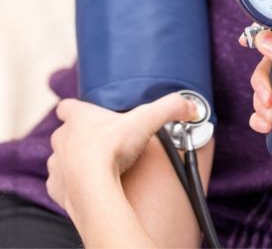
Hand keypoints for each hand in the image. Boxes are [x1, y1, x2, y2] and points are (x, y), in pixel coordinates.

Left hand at [46, 93, 195, 213]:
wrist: (91, 187)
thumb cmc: (112, 148)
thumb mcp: (147, 119)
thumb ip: (171, 108)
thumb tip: (191, 106)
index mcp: (78, 118)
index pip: (69, 106)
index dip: (78, 109)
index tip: (90, 114)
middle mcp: (62, 139)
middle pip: (67, 134)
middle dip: (83, 138)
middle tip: (106, 144)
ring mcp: (56, 165)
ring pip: (63, 159)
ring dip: (77, 162)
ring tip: (100, 168)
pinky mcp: (57, 189)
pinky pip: (63, 185)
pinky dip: (75, 186)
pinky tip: (93, 187)